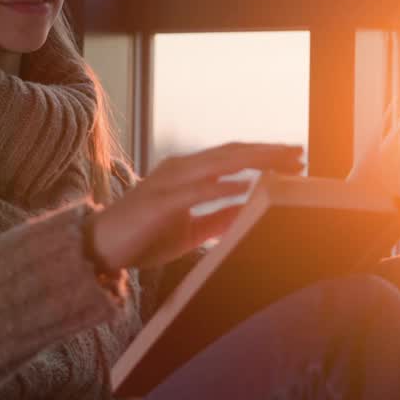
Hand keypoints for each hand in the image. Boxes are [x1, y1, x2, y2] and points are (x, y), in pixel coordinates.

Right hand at [89, 142, 304, 270]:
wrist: (99, 248)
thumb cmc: (143, 236)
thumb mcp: (190, 229)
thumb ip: (219, 218)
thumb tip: (251, 210)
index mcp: (187, 173)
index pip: (232, 156)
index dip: (264, 154)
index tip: (294, 158)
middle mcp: (179, 170)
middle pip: (231, 153)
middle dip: (268, 152)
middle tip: (300, 153)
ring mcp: (168, 182)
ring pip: (217, 163)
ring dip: (253, 161)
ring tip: (282, 163)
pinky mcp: (159, 202)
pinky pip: (195, 191)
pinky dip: (221, 186)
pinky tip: (244, 186)